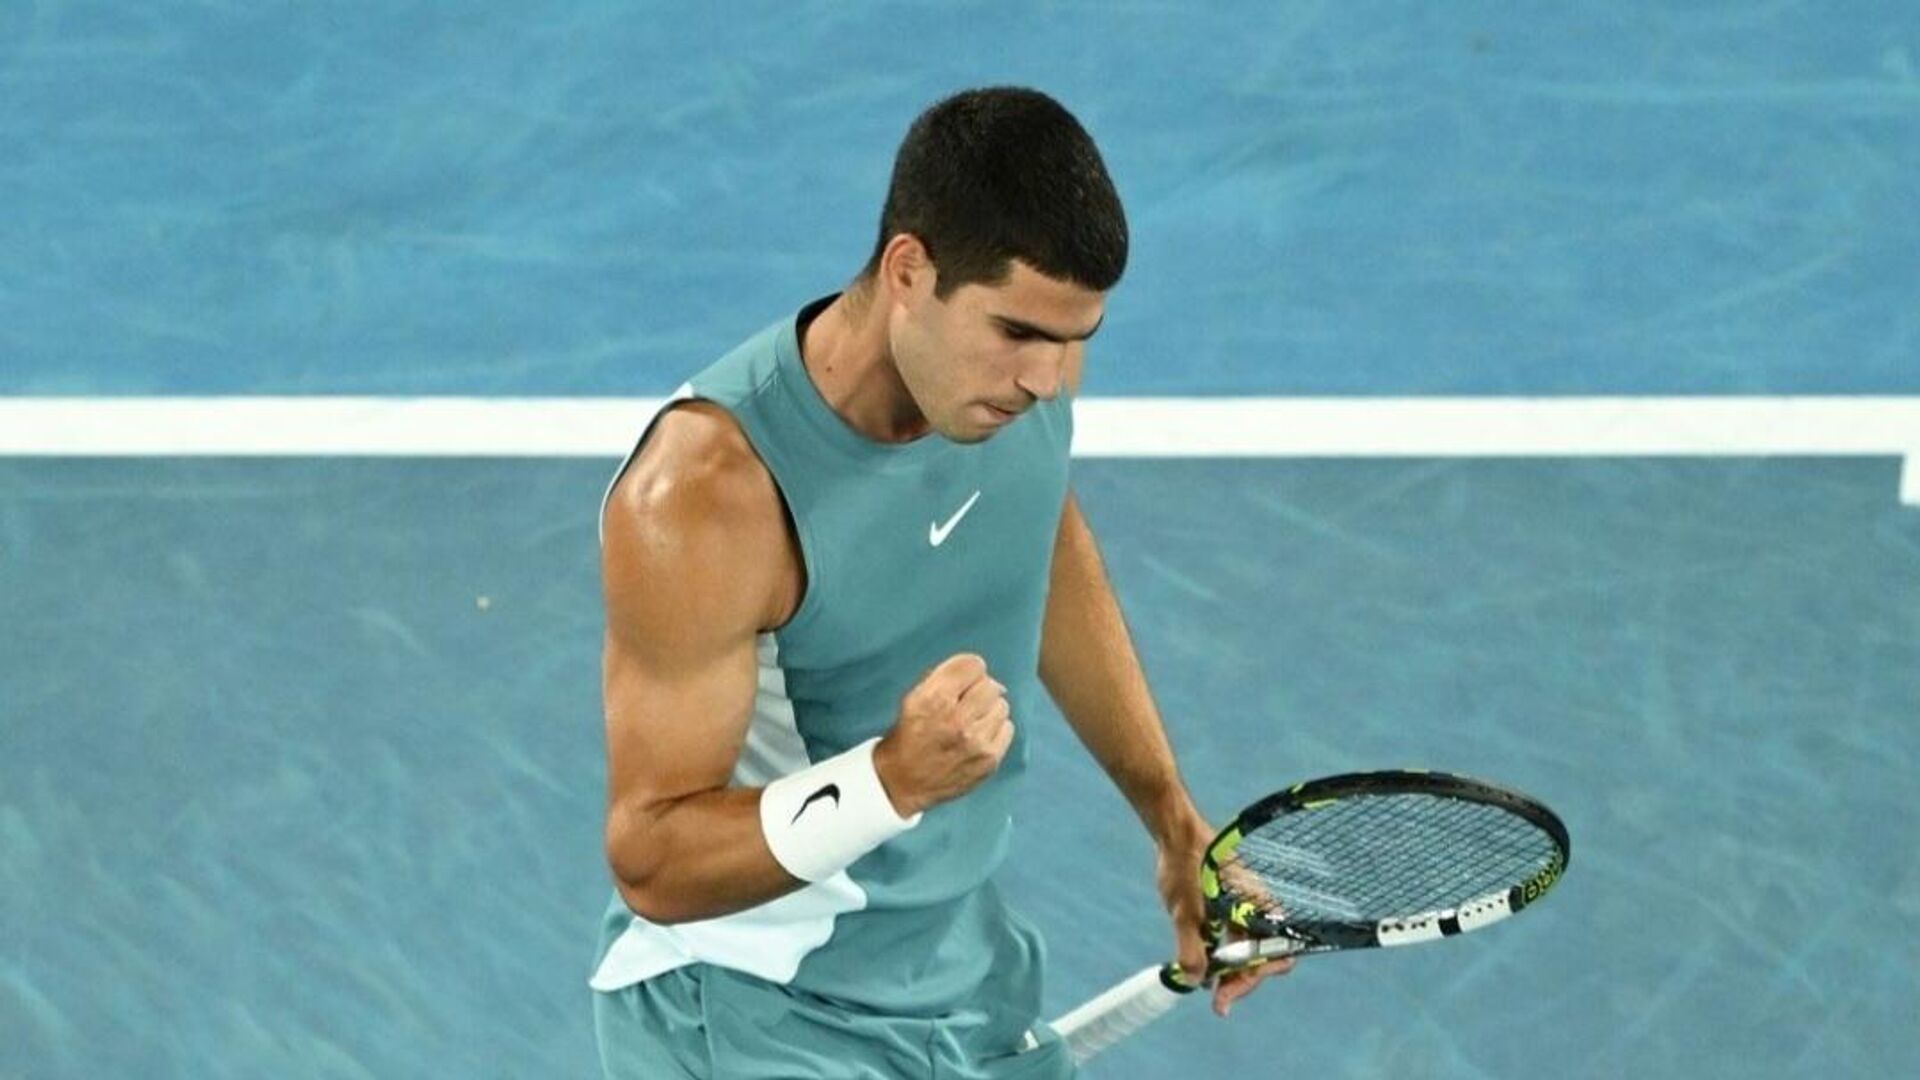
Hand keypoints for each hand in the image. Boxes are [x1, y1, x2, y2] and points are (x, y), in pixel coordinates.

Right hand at [873, 653, 1014, 816]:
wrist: (903, 781)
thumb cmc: (909, 735)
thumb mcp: (914, 697)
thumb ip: (944, 677)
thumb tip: (981, 672)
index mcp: (934, 699)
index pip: (973, 665)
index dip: (968, 672)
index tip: (962, 683)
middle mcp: (957, 720)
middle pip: (991, 685)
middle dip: (979, 692)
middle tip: (966, 705)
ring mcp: (976, 742)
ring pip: (1002, 706)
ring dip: (988, 711)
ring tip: (971, 723)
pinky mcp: (989, 760)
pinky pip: (1007, 728)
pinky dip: (995, 730)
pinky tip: (978, 738)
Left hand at [1154, 809, 1295, 1017]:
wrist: (1176, 833)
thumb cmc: (1187, 866)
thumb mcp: (1186, 913)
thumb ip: (1192, 950)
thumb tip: (1195, 982)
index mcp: (1259, 909)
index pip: (1273, 957)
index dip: (1250, 981)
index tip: (1223, 997)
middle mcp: (1258, 910)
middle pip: (1260, 957)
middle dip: (1240, 981)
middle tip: (1217, 1001)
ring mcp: (1245, 908)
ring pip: (1245, 949)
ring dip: (1228, 970)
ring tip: (1208, 987)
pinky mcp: (1229, 906)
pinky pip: (1232, 937)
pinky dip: (1220, 953)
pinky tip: (1202, 964)